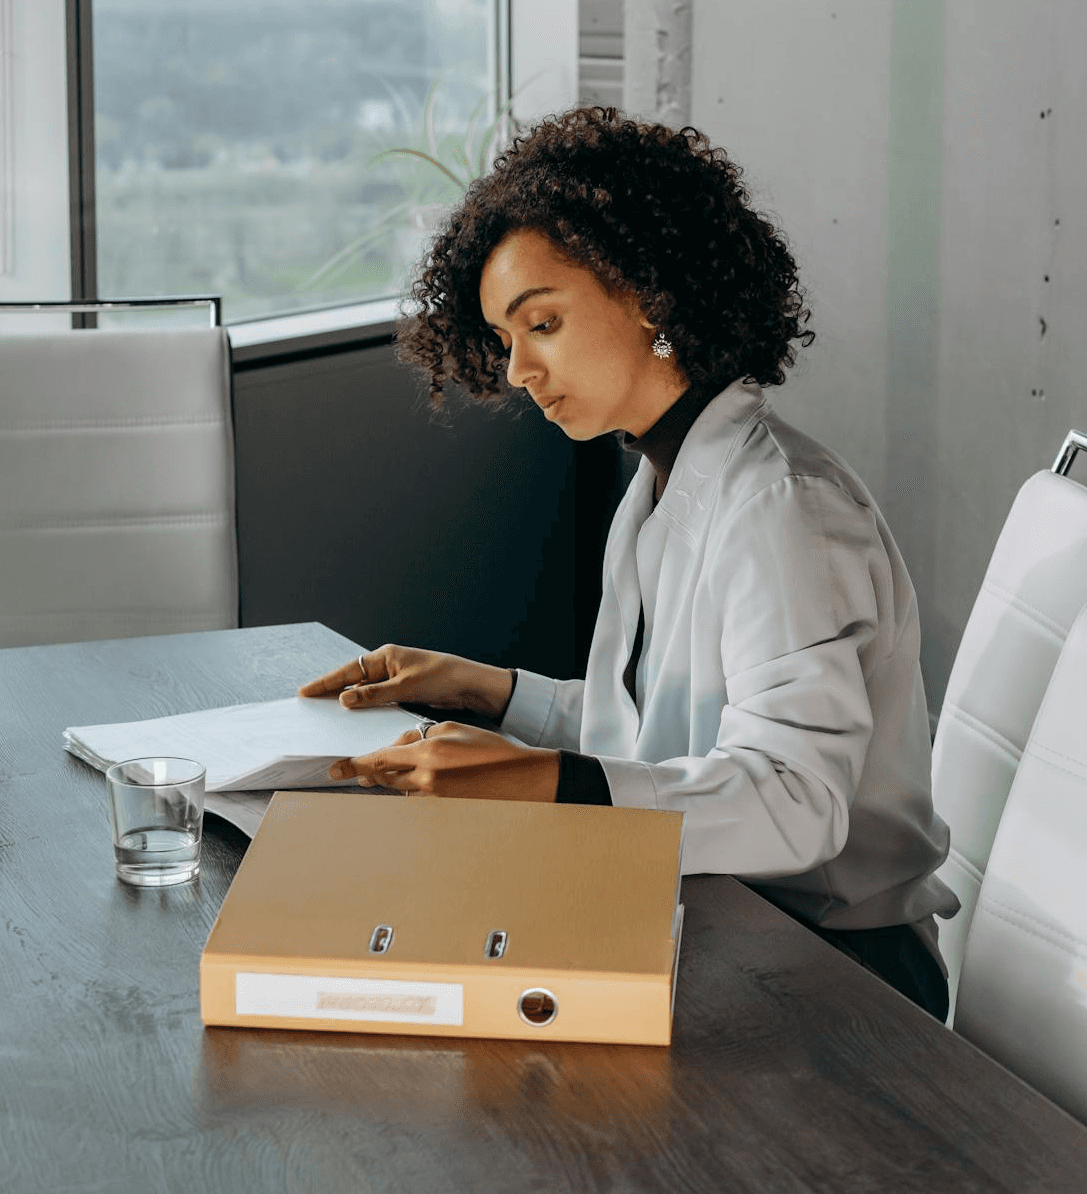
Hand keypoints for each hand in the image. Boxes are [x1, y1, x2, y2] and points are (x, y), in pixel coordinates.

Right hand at [298, 644, 513, 719]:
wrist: (468, 683)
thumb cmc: (441, 676)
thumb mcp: (405, 686)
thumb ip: (374, 695)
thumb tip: (344, 698)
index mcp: (386, 656)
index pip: (349, 670)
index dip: (326, 682)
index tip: (307, 691)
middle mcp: (387, 665)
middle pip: (352, 679)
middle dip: (331, 690)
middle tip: (309, 703)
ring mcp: (394, 678)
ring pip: (364, 691)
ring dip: (348, 701)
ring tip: (325, 713)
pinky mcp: (402, 691)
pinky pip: (377, 699)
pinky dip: (365, 707)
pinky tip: (355, 718)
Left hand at [327, 721, 559, 801]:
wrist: (521, 779)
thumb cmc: (492, 750)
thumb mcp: (455, 729)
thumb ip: (422, 733)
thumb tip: (400, 743)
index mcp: (429, 751)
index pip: (381, 758)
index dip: (356, 764)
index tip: (336, 769)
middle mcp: (427, 776)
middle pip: (385, 777)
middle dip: (370, 774)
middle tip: (354, 773)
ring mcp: (435, 795)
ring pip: (399, 789)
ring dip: (392, 781)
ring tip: (389, 775)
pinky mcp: (443, 808)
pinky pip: (416, 798)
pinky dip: (412, 789)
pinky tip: (421, 782)